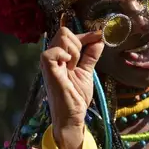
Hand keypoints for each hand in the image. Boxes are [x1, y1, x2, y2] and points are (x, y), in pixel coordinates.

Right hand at [40, 27, 103, 148]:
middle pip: (64, 32)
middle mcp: (52, 57)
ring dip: (75, 50)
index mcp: (60, 57)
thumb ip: (91, 55)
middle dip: (79, 42)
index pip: (69, 34)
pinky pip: (51, 53)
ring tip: (74, 67)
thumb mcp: (87, 71)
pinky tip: (69, 64)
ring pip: (61, 37)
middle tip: (80, 62)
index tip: (99, 36)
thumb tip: (99, 39)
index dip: (85, 34)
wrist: (72, 116)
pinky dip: (63, 54)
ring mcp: (49, 63)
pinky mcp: (48, 71)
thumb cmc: (76, 96)